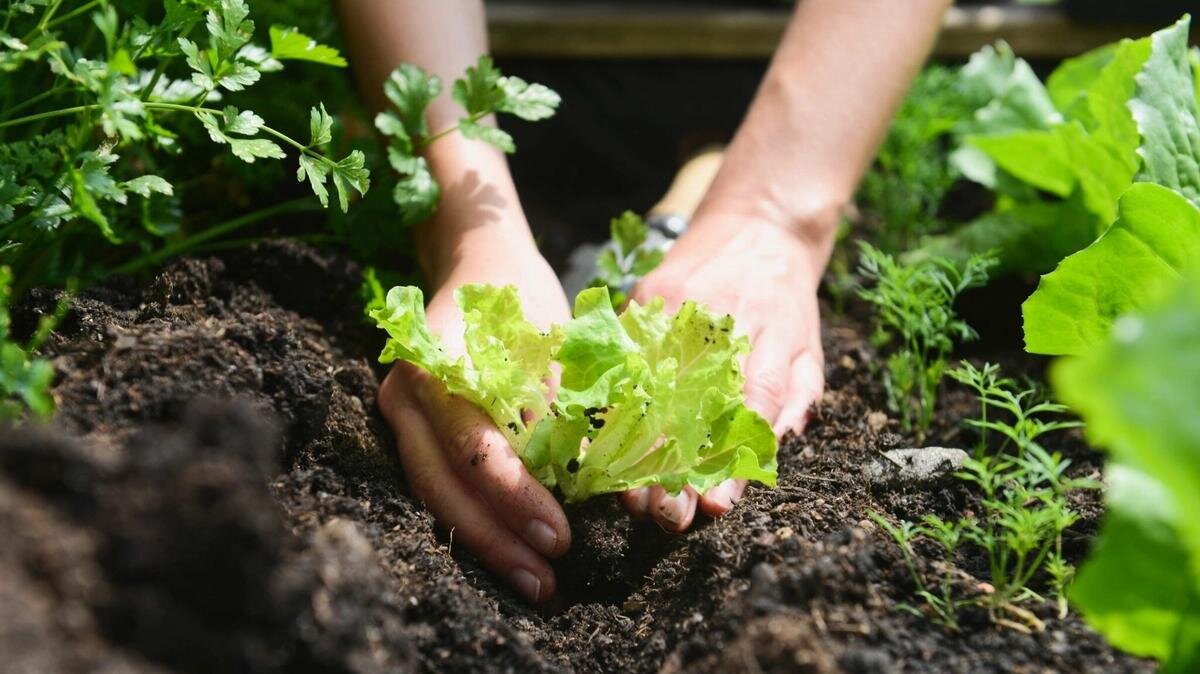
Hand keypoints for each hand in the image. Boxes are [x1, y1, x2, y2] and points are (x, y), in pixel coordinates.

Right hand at [376, 236, 571, 602]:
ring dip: (483, 543)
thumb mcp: (552, 343)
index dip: (516, 498)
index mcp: (439, 367)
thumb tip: (586, 483)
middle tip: (546, 581)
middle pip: (443, 486)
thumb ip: (560, 408)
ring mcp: (400, 417)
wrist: (477, 262)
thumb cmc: (522, 299)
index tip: (561, 536)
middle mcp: (406, 397)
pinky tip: (508, 555)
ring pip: (433, 496)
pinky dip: (472, 523)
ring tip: (533, 582)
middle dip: (496, 539)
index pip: (474, 448)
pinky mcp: (411, 432)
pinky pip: (436, 487)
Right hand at [621, 212, 826, 530]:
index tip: (713, 506)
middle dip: (674, 467)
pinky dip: (610, 398)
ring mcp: (677, 306)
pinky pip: (623, 353)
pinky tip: (600, 438)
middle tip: (663, 516)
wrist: (758, 221)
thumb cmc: (786, 298)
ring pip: (650, 384)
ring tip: (628, 492)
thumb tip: (772, 451)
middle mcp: (722, 321)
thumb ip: (796, 399)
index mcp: (770, 337)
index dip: (731, 460)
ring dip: (637, 444)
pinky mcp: (646, 294)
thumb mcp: (809, 347)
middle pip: (692, 404)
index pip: (750, 407)